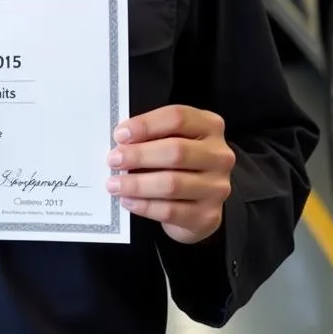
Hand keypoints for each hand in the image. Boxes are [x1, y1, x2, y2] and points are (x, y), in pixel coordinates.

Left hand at [105, 105, 235, 244]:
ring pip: (172, 184)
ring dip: (137, 184)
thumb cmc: (179, 162)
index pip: (177, 118)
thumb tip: (120, 141)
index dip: (146, 125)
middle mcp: (219, 155)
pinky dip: (145, 206)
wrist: (199, 202)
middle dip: (139, 155)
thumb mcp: (171, 139)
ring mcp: (217, 187)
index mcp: (209, 126)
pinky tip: (128, 201)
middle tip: (113, 159)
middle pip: (176, 151)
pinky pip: (171, 211)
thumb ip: (153, 135)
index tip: (120, 134)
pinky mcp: (208, 216)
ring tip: (114, 184)